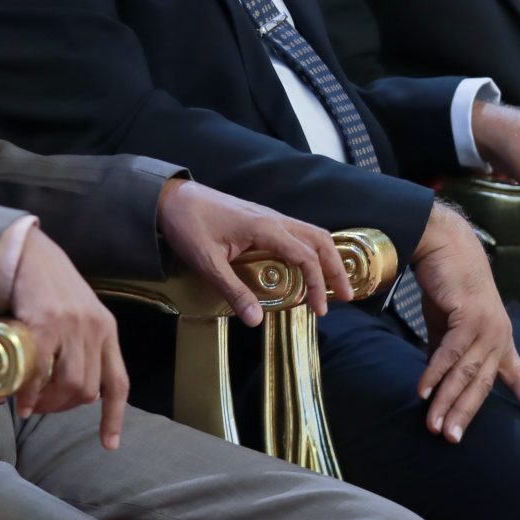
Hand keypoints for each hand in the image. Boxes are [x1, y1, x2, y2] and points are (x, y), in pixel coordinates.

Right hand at [5, 229, 128, 448]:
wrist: (26, 250)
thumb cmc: (46, 285)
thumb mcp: (75, 313)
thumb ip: (73, 347)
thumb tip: (53, 389)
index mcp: (106, 329)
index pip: (118, 381)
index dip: (113, 416)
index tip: (109, 445)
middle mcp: (95, 329)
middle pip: (88, 389)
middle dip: (62, 408)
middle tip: (40, 409)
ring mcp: (72, 326)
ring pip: (69, 384)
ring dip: (46, 403)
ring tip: (28, 405)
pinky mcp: (45, 323)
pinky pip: (39, 370)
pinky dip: (26, 391)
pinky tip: (14, 398)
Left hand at [157, 177, 350, 324]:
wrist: (172, 198)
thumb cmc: (188, 226)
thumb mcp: (208, 263)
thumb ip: (234, 291)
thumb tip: (256, 320)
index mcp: (266, 228)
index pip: (306, 257)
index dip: (318, 284)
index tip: (319, 309)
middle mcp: (274, 219)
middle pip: (320, 241)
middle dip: (336, 269)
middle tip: (346, 297)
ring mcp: (270, 217)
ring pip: (312, 234)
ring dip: (327, 258)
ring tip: (334, 284)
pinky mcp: (263, 220)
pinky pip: (298, 233)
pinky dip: (312, 251)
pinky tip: (308, 267)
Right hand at [410, 203, 519, 440]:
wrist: (447, 244)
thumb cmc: (450, 285)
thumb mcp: (449, 326)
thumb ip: (448, 354)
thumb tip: (436, 384)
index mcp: (500, 339)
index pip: (519, 376)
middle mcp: (499, 335)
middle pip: (484, 384)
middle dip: (467, 414)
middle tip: (452, 440)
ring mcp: (486, 326)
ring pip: (466, 372)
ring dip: (447, 401)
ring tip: (433, 426)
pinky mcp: (468, 316)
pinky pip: (450, 352)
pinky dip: (435, 373)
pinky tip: (423, 392)